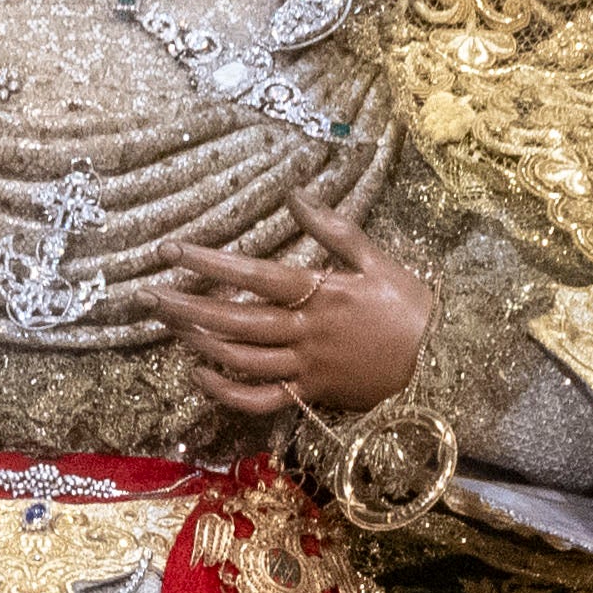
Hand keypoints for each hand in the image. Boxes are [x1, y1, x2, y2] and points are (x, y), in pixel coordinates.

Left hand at [155, 184, 434, 423]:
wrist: (443, 363)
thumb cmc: (411, 306)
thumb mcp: (377, 258)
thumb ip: (333, 227)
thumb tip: (295, 193)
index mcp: (322, 293)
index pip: (255, 274)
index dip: (211, 262)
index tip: (173, 250)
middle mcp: (306, 332)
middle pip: (235, 320)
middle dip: (188, 306)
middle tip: (149, 294)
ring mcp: (306, 367)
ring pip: (241, 358)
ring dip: (201, 341)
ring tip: (170, 323)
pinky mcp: (310, 395)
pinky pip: (260, 399)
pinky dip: (226, 391)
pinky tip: (199, 373)